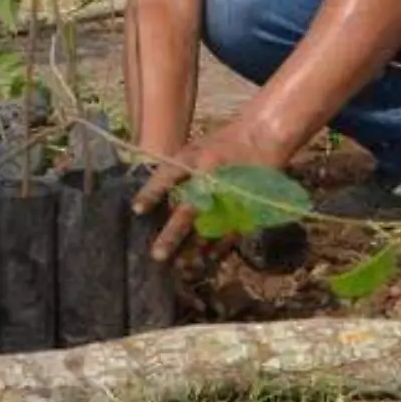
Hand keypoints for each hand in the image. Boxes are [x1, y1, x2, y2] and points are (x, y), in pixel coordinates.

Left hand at [131, 112, 297, 262]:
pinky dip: (219, 247)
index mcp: (194, 158)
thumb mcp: (196, 148)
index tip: (137, 211)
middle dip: (173, 235)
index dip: (151, 193)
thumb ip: (177, 171)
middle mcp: (210, 177)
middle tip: (158, 256)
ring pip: (211, 228)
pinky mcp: (248, 206)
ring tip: (182, 267)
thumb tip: (156, 200)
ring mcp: (230, 193)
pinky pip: (232, 232)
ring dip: (196, 249)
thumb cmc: (224, 143)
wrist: (263, 134)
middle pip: (189, 211)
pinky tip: (208, 260)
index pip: (167, 177)